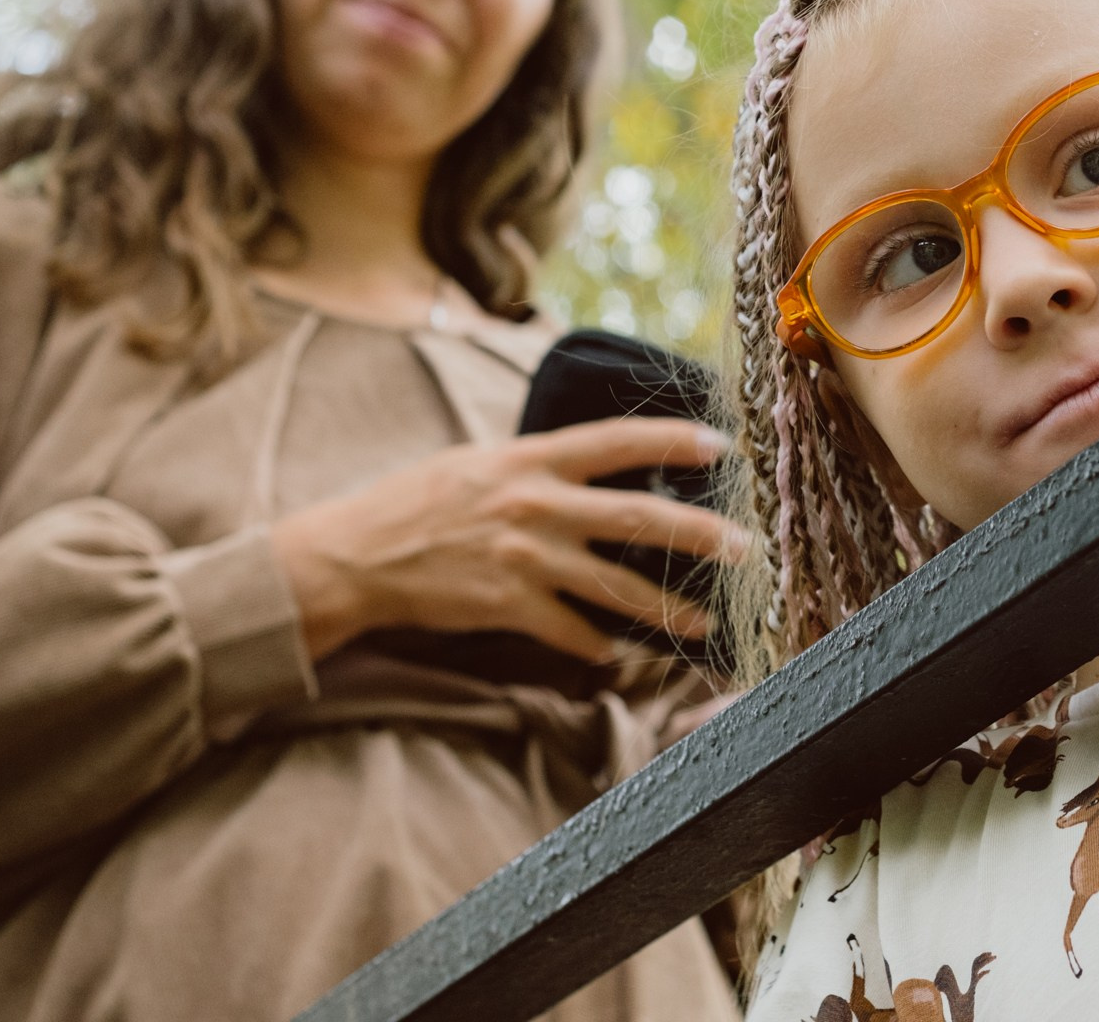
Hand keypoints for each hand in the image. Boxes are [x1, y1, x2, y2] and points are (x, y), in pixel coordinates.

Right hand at [269, 418, 743, 662]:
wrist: (354, 556)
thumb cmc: (415, 503)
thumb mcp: (478, 463)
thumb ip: (536, 466)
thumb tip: (588, 465)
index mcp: (531, 460)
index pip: (618, 443)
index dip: (673, 443)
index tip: (721, 448)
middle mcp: (537, 505)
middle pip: (639, 518)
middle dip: (699, 535)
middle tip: (744, 548)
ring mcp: (525, 558)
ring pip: (617, 587)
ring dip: (666, 609)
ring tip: (704, 624)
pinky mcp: (508, 607)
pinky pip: (571, 631)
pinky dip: (597, 646)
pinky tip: (618, 656)